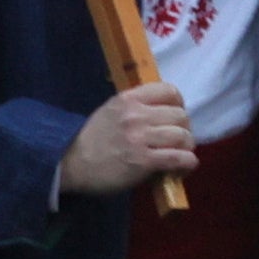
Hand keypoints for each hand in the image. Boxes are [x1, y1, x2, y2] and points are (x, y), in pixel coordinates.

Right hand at [56, 76, 198, 198]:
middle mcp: (137, 115)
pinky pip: (179, 158)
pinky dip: (187, 163)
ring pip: (183, 136)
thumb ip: (137, 108)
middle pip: (181, 116)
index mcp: (129, 99)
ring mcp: (140, 137)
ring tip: (180, 154)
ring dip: (187, 147)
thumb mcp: (111, 112)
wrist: (70, 164)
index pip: (170, 91)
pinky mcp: (144, 161)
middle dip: (183, 129)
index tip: (173, 118)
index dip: (178, 106)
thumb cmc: (92, 140)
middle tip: (177, 141)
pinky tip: (183, 167)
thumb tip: (166, 116)